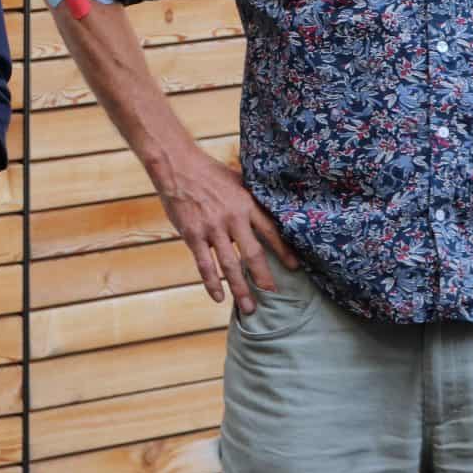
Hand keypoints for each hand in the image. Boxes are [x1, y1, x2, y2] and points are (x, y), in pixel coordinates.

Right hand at [153, 143, 298, 314]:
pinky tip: (218, 297)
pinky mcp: (193, 235)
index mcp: (246, 203)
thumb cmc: (208, 171)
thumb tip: (270, 208)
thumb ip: (251, 197)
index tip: (295, 268)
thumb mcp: (237, 179)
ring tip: (248, 307)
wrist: (177, 165)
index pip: (271, 231)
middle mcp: (232, 217)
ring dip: (240, 288)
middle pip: (253, 254)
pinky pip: (205, 264)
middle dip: (264, 278)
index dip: (284, 251)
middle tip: (272, 295)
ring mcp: (212, 228)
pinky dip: (212, 283)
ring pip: (230, 265)